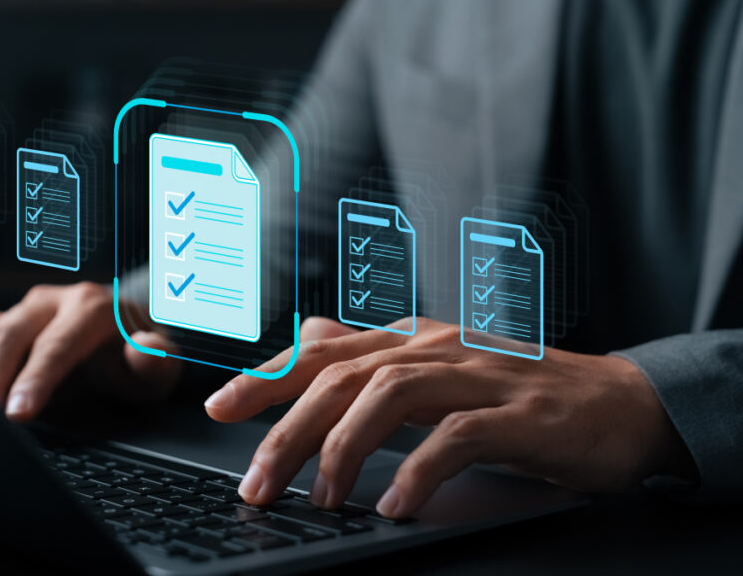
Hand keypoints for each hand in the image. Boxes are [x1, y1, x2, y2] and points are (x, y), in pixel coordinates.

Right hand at [0, 283, 179, 420]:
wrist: (124, 339)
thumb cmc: (136, 360)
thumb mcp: (158, 367)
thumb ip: (156, 361)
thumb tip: (144, 349)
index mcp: (92, 308)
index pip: (56, 345)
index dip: (34, 380)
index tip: (17, 414)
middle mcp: (52, 302)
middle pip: (8, 335)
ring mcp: (22, 309)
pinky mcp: (0, 319)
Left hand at [205, 316, 691, 517]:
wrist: (622, 403)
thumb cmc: (520, 393)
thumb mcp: (438, 366)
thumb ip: (374, 355)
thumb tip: (308, 341)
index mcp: (412, 337)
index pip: (322, 348)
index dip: (267, 375)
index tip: (219, 408)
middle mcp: (436, 346)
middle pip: (343, 375)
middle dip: (286, 427)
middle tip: (255, 480)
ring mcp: (478, 375)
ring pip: (388, 394)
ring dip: (342, 447)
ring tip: (318, 497)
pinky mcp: (518, 413)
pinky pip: (456, 436)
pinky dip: (418, 470)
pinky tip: (394, 503)